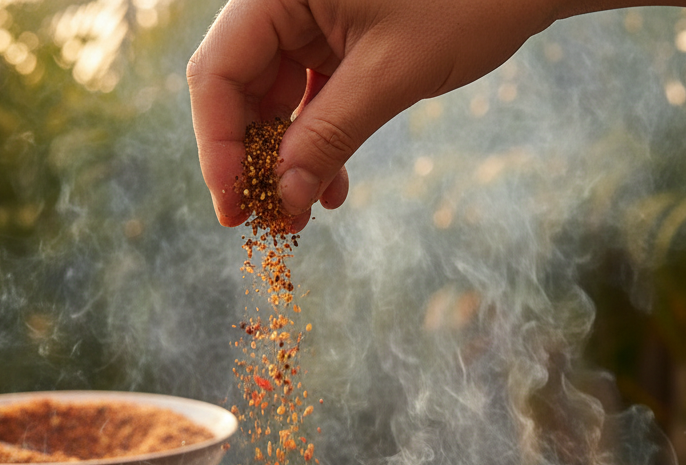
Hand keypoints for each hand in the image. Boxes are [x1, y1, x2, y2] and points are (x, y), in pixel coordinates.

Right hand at [187, 0, 570, 228]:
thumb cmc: (468, 0)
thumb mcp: (392, 73)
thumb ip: (329, 135)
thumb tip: (281, 200)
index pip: (218, 71)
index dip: (217, 146)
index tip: (232, 207)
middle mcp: (285, 0)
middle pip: (238, 88)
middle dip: (253, 160)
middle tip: (264, 222)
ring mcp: (311, 19)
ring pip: (274, 100)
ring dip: (287, 160)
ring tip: (301, 215)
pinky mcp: (338, 39)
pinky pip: (310, 99)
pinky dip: (318, 142)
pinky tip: (331, 188)